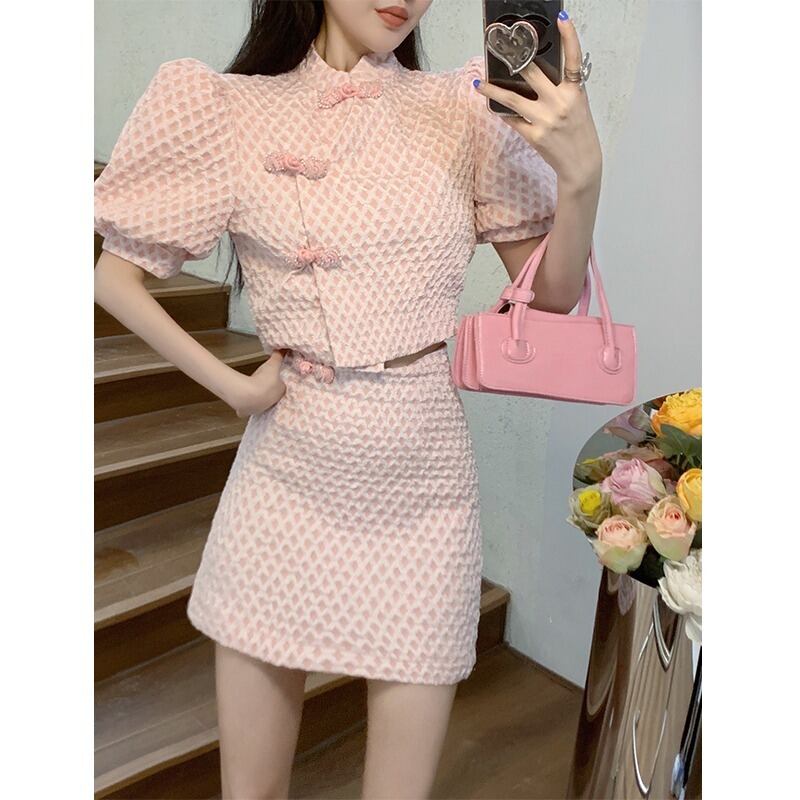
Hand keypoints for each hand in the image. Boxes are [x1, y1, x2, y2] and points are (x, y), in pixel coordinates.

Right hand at [231, 349, 286, 418]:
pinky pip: (247, 410)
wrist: (248, 394)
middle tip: (262, 384)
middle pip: (272, 396)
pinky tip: (243, 402)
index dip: (278, 382)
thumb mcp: (272, 365)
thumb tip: (283, 349)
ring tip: (253, 391)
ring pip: (261, 404)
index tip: (272, 378)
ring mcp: (260, 409)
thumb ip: (278, 356)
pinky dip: (245, 407)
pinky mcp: (248, 412)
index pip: (282, 387)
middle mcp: (272, 402)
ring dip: (258, 399)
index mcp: (280, 391)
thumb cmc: (262, 380)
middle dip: (268, 391)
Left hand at [473, 11, 601, 190]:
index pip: (573, 60)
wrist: (580, 164)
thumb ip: (563, 88)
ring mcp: (544, 120)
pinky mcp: (533, 135)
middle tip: (500, 50)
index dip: (569, 37)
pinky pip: (512, 120)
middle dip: (516, 61)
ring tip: (479, 84)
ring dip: (493, 90)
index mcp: (574, 92)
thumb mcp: (578, 105)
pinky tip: (492, 106)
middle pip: (533, 74)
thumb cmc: (579, 132)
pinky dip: (502, 113)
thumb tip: (537, 75)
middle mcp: (559, 103)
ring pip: (512, 99)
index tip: (561, 20)